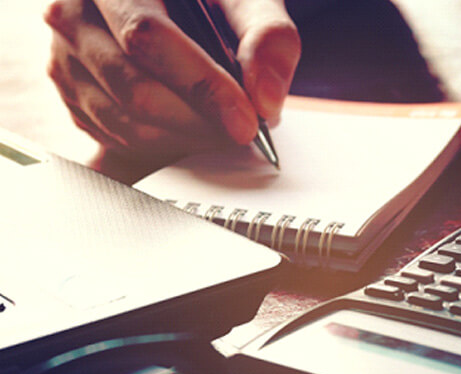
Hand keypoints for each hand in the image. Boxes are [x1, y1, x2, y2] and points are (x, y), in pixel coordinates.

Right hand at [43, 0, 300, 161]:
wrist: (170, 7)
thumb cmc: (206, 0)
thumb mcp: (244, 0)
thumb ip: (267, 37)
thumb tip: (266, 99)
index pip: (148, 36)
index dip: (202, 86)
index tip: (246, 120)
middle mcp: (74, 12)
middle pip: (134, 88)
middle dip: (199, 122)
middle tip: (241, 132)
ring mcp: (66, 56)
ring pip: (126, 122)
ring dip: (186, 139)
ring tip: (223, 130)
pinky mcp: (72, 94)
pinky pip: (118, 137)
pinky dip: (165, 144)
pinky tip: (194, 129)